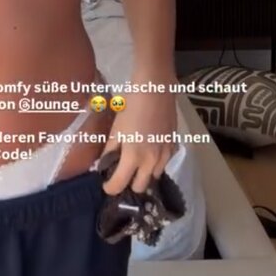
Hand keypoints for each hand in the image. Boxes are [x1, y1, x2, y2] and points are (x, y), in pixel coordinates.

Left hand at [101, 76, 177, 196]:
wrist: (155, 88)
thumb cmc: (131, 105)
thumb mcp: (116, 128)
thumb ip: (110, 150)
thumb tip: (102, 164)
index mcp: (134, 157)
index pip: (120, 184)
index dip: (110, 188)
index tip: (106, 184)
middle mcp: (152, 161)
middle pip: (140, 187)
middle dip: (129, 184)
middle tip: (121, 174)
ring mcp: (166, 154)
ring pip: (154, 176)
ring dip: (144, 174)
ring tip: (136, 163)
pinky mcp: (174, 145)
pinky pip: (164, 163)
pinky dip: (155, 163)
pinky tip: (149, 151)